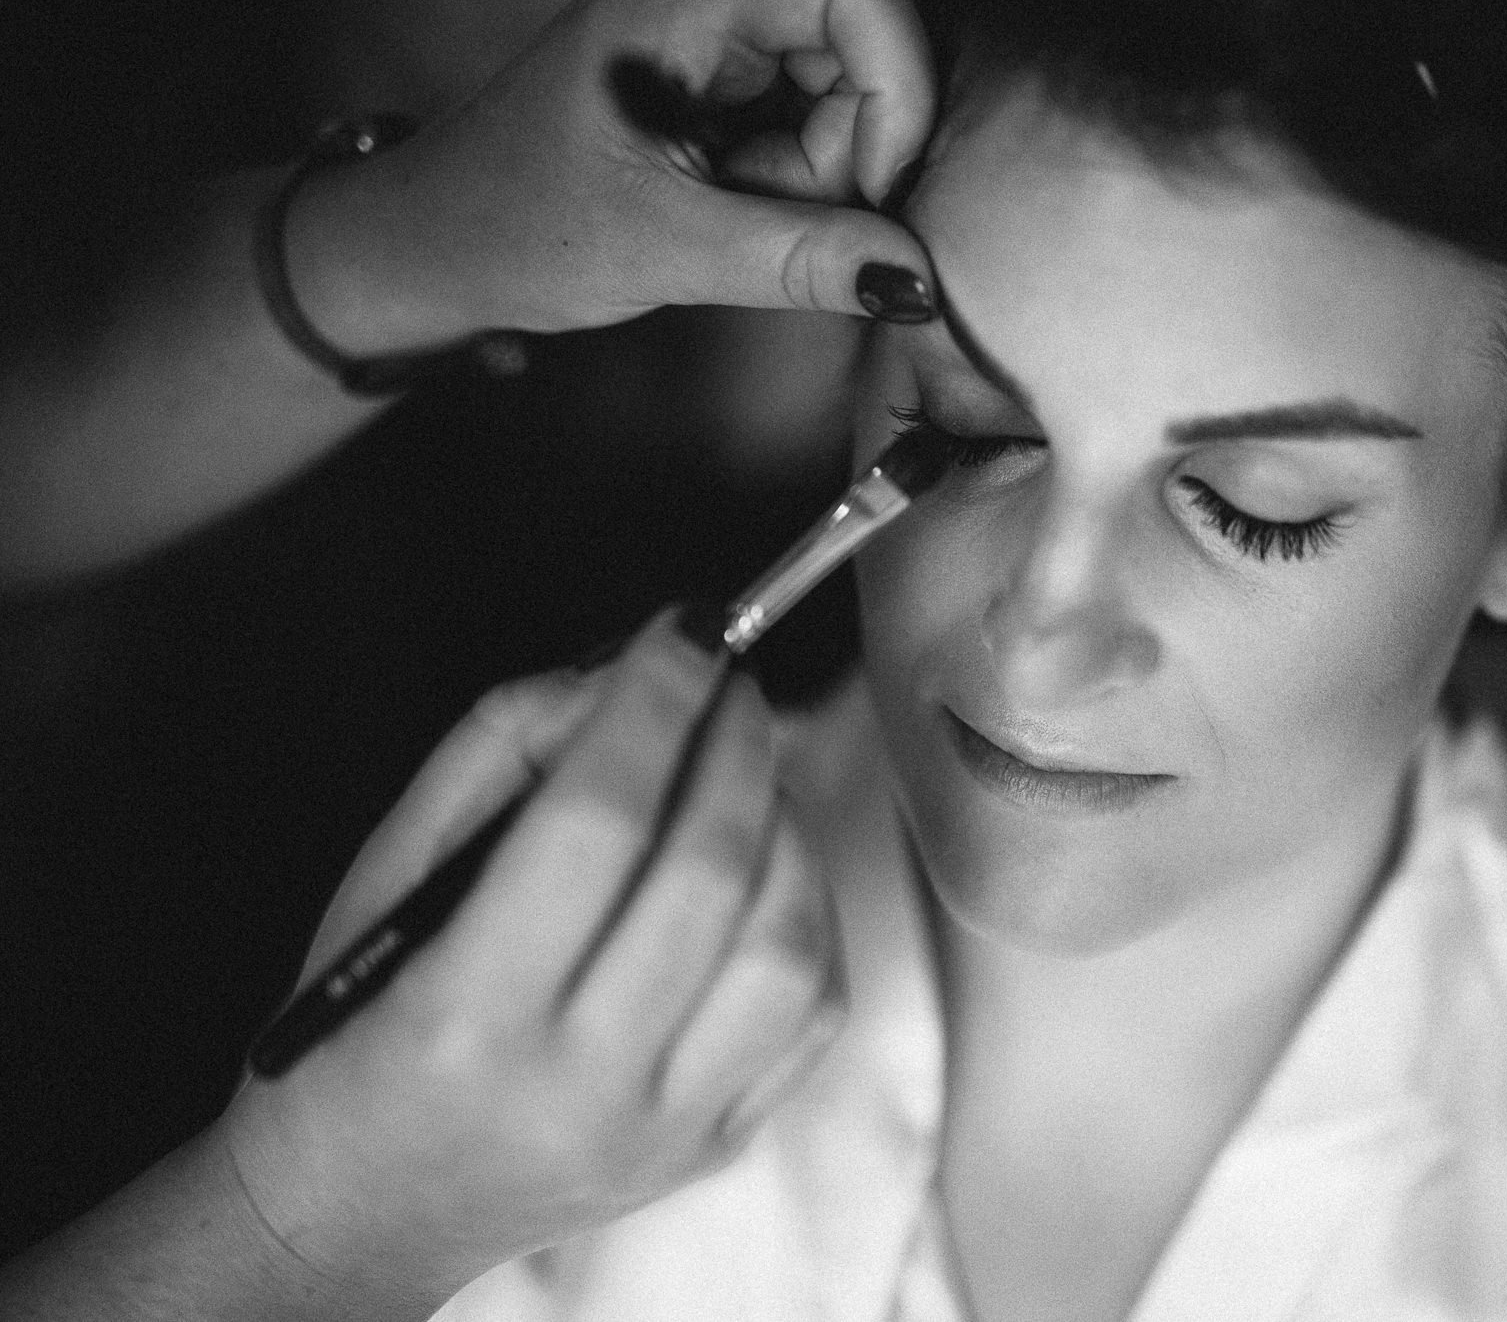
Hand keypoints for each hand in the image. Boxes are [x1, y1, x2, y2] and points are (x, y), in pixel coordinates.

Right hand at [207, 616, 843, 1306]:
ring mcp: (664, 1130)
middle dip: (734, 745)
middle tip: (729, 683)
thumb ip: (492, 758)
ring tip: (746, 774)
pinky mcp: (716, 1147)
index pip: (596, 824)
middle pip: (710, 874)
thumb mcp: (382, 885)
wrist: (363, 1209)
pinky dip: (808, 913)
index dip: (652, 706)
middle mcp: (580, 1087)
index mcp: (467, 1020)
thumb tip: (614, 676)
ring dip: (785, 826)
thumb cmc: (356, 1038)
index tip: (681, 634)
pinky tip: (766, 868)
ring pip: (786, 943)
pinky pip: (813, 1009)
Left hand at [290, 0, 937, 353]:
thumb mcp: (664, 250)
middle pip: (862, 28)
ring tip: (739, 205)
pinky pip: (812, 106)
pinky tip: (738, 198)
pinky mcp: (720, 71)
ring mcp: (715, 28)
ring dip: (824, 161)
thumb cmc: (516, 226)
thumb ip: (798, 259)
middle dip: (853, 137)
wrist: (437, 242)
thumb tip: (912, 280)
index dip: (893, 79)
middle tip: (781, 207)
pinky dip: (800, 168)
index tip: (869, 185)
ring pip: (846, 76)